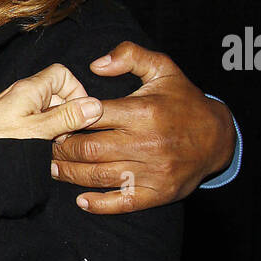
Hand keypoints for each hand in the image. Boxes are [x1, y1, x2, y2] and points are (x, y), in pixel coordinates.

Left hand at [0, 64, 101, 142]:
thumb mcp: (36, 132)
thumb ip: (66, 117)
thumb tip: (95, 106)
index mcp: (29, 88)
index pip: (61, 74)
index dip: (76, 90)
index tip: (81, 114)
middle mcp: (20, 94)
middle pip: (54, 93)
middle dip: (67, 112)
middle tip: (65, 136)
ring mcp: (12, 109)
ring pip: (43, 110)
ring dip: (54, 126)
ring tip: (52, 145)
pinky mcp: (5, 124)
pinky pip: (31, 122)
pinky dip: (40, 133)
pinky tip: (37, 150)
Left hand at [51, 42, 236, 213]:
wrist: (217, 136)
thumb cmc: (183, 101)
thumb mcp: (163, 69)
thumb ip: (130, 56)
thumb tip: (95, 65)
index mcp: (142, 112)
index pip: (91, 116)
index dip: (66, 119)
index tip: (51, 121)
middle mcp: (146, 142)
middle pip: (88, 149)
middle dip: (61, 149)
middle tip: (44, 147)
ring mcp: (152, 171)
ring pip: (98, 176)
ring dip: (70, 174)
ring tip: (52, 168)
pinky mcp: (158, 193)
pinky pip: (122, 202)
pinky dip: (99, 204)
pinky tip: (81, 199)